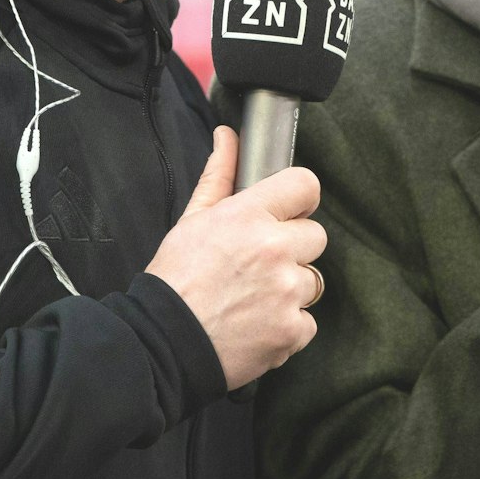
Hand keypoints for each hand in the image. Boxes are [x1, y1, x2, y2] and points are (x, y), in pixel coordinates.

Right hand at [145, 126, 326, 389]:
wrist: (163, 343)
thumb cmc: (175, 280)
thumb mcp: (192, 220)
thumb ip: (220, 174)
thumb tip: (228, 135)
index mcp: (250, 215)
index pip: (306, 185)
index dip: (297, 201)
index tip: (286, 214)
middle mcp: (276, 249)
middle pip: (315, 236)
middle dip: (292, 249)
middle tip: (257, 265)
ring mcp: (288, 292)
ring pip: (312, 280)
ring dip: (289, 290)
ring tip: (251, 298)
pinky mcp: (293, 330)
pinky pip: (307, 320)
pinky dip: (287, 326)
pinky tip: (256, 325)